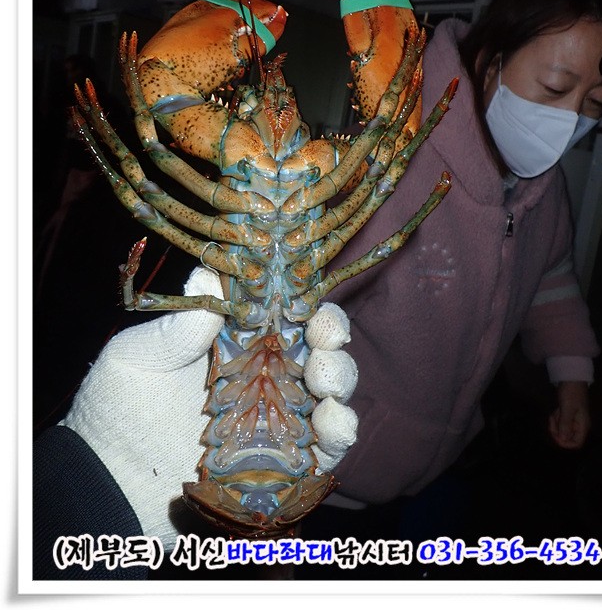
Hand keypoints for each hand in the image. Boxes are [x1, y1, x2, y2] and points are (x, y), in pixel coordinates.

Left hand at [62, 269, 356, 547]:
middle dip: (333, 340)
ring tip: (325, 385)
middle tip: (325, 345)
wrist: (104, 486)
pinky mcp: (282, 466)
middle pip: (319, 349)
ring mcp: (275, 422)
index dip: (306, 304)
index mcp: (233, 345)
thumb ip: (180, 324)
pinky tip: (332, 423)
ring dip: (341, 382)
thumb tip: (209, 272)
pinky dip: (340, 433)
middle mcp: (262, 379)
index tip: (307, 304)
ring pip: (332, 393)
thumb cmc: (116, 411)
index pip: (284, 314)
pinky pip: (326, 448)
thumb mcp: (138, 357)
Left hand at [548, 381, 590, 448]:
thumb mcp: (567, 408)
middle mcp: (579, 425)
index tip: (555, 435)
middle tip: (551, 419)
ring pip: (562, 429)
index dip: (565, 443)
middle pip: (567, 437)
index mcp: (583, 425)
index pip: (576, 443)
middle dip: (557, 431)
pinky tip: (555, 410)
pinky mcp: (568, 414)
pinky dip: (556, 418)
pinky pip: (560, 422)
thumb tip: (563, 440)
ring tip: (554, 412)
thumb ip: (565, 424)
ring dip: (555, 423)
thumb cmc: (571, 393)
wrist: (571, 378)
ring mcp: (573, 419)